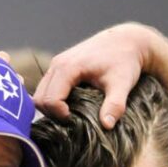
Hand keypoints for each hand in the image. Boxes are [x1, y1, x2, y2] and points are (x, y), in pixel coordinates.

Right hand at [33, 23, 155, 128]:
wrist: (126, 40)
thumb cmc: (124, 61)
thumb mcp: (122, 84)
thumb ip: (114, 105)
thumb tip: (107, 126)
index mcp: (68, 67)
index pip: (50, 100)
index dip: (60, 115)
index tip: (75, 121)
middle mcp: (57, 64)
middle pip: (40, 99)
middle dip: (52, 114)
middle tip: (72, 121)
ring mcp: (56, 65)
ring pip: (40, 94)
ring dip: (51, 109)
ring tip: (72, 115)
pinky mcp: (59, 68)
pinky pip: (46, 89)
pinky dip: (53, 101)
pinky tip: (71, 106)